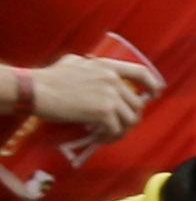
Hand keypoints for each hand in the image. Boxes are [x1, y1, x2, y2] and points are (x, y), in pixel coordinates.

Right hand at [23, 54, 155, 136]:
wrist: (35, 90)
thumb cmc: (49, 77)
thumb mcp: (73, 62)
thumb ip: (89, 64)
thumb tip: (92, 65)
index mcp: (106, 66)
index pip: (141, 73)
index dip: (152, 85)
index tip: (155, 94)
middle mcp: (112, 80)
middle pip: (136, 105)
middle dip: (128, 118)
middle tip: (116, 125)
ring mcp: (110, 96)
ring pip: (130, 120)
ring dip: (120, 131)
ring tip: (106, 134)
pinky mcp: (104, 113)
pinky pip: (116, 131)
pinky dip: (109, 137)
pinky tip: (98, 138)